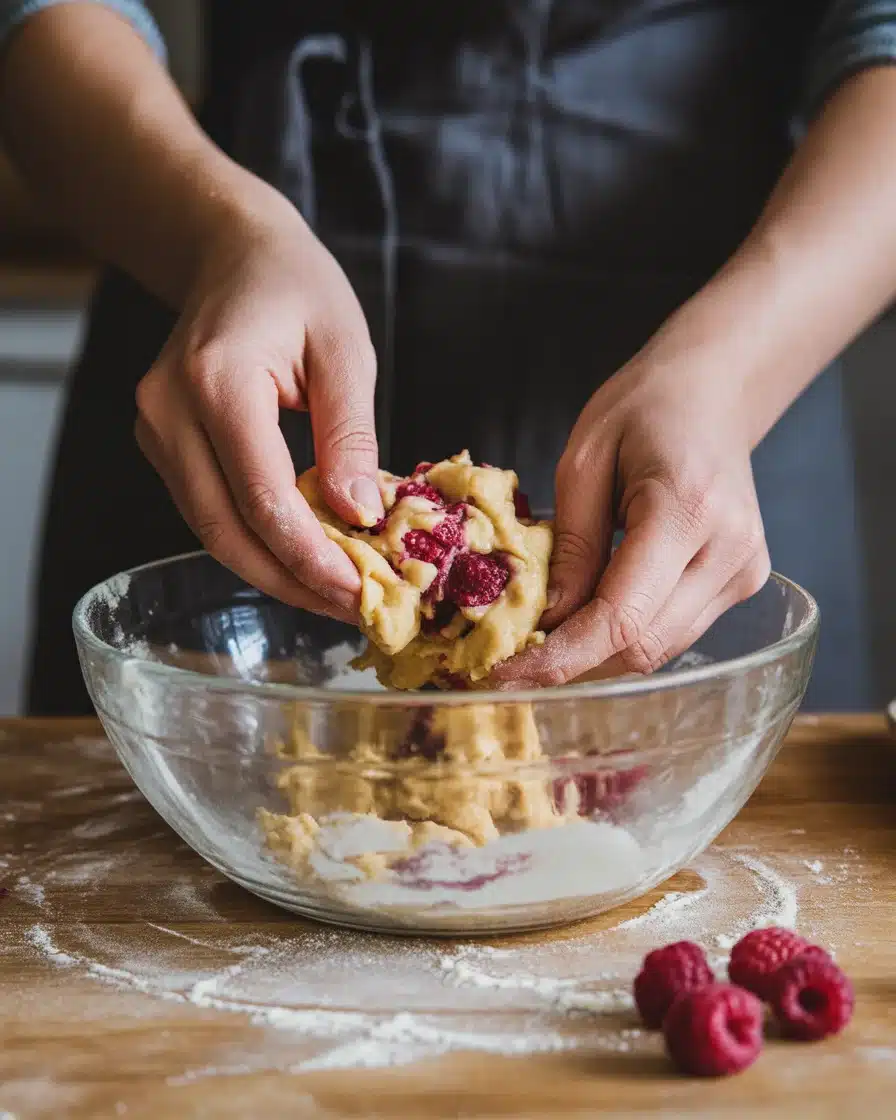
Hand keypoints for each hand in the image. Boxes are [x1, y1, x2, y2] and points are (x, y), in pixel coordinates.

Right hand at [135, 196, 382, 621]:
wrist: (232, 254)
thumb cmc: (297, 288)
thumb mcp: (345, 351)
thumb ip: (349, 435)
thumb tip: (359, 517)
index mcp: (216, 381)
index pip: (260, 496)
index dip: (310, 555)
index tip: (360, 592)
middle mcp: (168, 411)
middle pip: (225, 530)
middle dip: (292, 581)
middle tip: (353, 608)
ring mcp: (155, 430)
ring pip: (212, 531)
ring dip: (275, 571)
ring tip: (338, 593)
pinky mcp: (161, 445)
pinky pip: (209, 510)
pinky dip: (257, 542)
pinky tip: (305, 554)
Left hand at [492, 360, 770, 685]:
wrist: (714, 390)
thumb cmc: (643, 409)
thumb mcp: (583, 461)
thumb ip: (571, 545)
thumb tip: (548, 622)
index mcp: (688, 508)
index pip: (623, 616)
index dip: (563, 656)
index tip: (507, 673)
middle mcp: (730, 551)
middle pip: (644, 646)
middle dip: (575, 661)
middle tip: (513, 658)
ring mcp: (746, 572)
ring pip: (661, 649)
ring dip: (599, 654)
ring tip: (547, 636)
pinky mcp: (745, 582)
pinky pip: (675, 630)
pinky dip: (627, 634)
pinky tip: (591, 616)